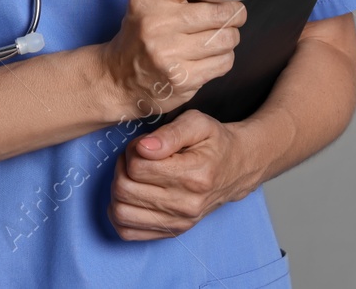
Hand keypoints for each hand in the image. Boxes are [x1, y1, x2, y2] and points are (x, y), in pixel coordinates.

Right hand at [99, 0, 259, 118]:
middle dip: (233, 14)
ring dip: (227, 38)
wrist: (118, 77)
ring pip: (228, 38)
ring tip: (209, 39)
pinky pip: (225, 62)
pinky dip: (222, 58)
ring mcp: (170, 53)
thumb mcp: (154, 2)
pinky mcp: (182, 78)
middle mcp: (158, 23)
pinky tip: (205, 57)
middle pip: (223, 11)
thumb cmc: (142, 34)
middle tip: (224, 17)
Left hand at [107, 109, 262, 239]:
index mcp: (193, 176)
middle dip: (122, 168)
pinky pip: (129, 232)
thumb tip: (143, 148)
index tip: (143, 144)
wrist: (238, 168)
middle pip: (126, 190)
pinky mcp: (173, 232)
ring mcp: (180, 222)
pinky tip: (130, 196)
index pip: (138, 167)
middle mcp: (186, 204)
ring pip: (122, 213)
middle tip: (134, 157)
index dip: (132, 150)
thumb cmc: (215, 142)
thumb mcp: (197, 123)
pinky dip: (120, 214)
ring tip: (132, 176)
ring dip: (118, 190)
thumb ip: (170, 133)